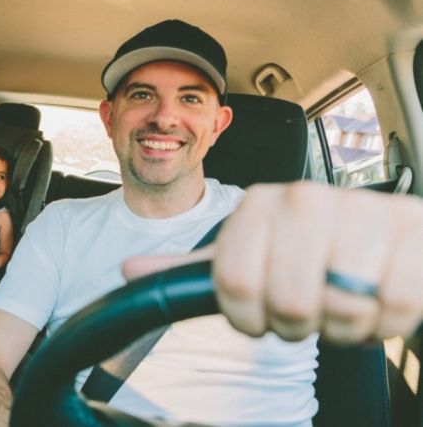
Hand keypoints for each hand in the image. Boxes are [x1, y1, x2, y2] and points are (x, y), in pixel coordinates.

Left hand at [122, 182, 422, 343]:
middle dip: (296, 324)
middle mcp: (308, 200)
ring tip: (340, 301)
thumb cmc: (310, 247)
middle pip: (287, 303)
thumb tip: (130, 269)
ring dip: (342, 324)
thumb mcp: (247, 252)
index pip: (233, 283)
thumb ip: (191, 267)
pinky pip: (393, 308)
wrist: (385, 232)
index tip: (258, 316)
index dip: (245, 318)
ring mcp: (363, 214)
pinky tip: (376, 296)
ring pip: (341, 309)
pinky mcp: (412, 235)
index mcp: (260, 204)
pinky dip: (384, 321)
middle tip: (306, 310)